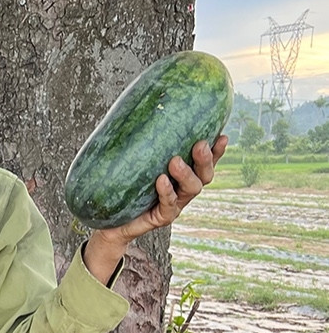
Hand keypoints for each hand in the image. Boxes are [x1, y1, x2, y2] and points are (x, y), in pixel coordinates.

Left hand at [83, 134, 227, 280]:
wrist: (111, 221)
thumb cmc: (124, 188)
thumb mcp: (135, 163)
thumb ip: (144, 144)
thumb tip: (141, 112)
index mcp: (183, 175)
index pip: (206, 161)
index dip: (217, 151)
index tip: (222, 136)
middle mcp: (183, 189)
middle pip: (205, 175)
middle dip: (205, 159)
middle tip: (200, 145)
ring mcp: (175, 204)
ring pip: (192, 188)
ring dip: (186, 173)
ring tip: (174, 161)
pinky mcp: (162, 217)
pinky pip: (170, 204)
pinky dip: (167, 191)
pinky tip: (161, 180)